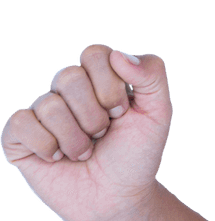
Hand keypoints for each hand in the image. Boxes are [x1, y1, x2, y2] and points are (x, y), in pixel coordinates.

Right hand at [2, 44, 172, 220]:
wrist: (118, 197)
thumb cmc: (137, 152)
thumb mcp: (158, 111)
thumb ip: (152, 73)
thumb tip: (119, 55)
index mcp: (100, 75)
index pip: (94, 54)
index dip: (110, 87)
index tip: (122, 112)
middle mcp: (69, 89)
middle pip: (68, 76)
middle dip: (94, 115)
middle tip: (103, 133)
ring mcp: (43, 111)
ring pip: (48, 104)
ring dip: (76, 138)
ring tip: (85, 151)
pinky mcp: (20, 136)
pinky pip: (21, 124)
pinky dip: (46, 146)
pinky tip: (58, 157)